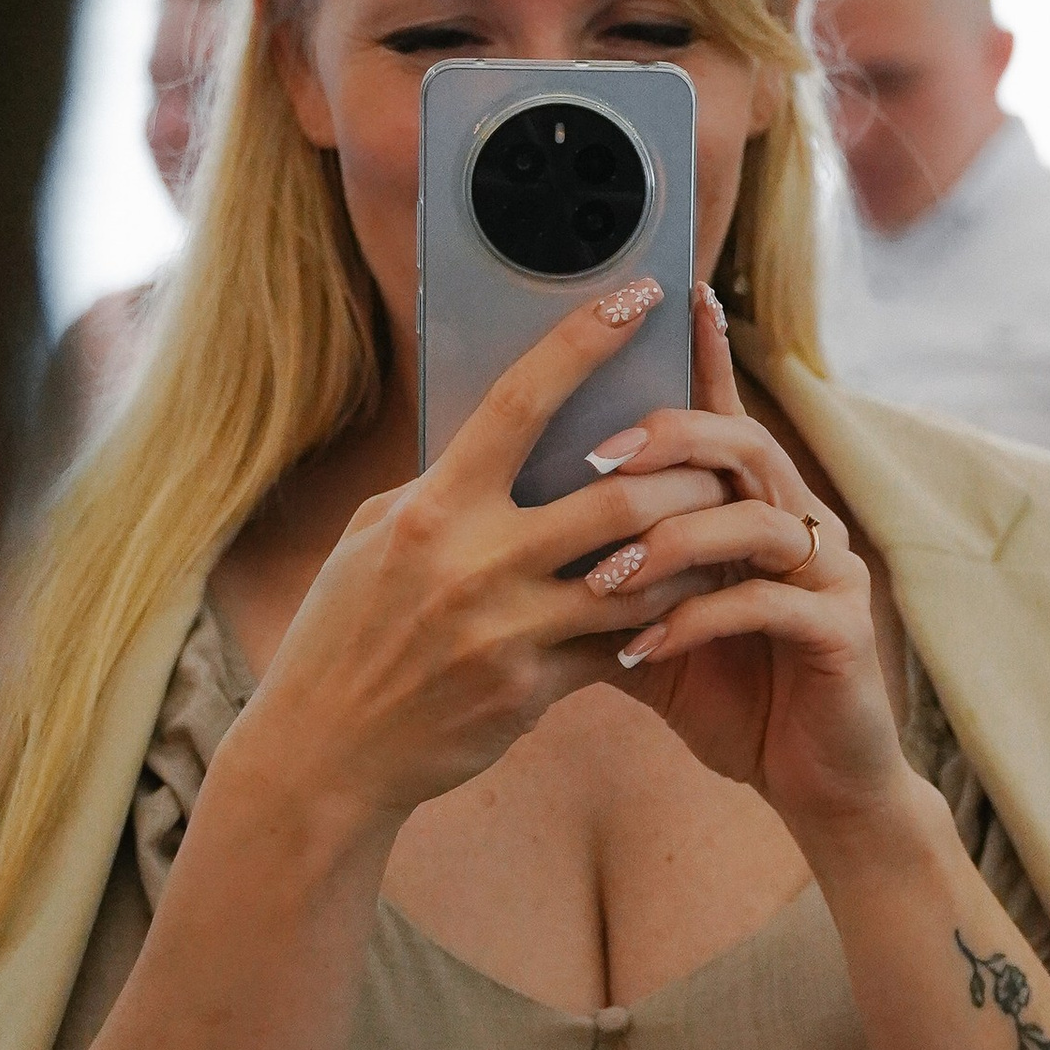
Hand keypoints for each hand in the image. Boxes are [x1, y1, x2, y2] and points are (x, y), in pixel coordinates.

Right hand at [244, 283, 728, 834]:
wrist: (325, 753)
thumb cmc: (347, 631)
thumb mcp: (376, 540)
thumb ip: (444, 491)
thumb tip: (504, 438)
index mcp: (431, 509)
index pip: (519, 402)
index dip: (584, 341)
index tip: (638, 296)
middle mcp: (472, 563)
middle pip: (617, 495)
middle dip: (685, 472)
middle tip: (720, 451)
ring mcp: (507, 631)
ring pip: (642, 575)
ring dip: (693, 545)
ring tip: (724, 522)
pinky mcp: (533, 690)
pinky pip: (624, 643)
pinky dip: (661, 617)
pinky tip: (689, 599)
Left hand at [579, 289, 911, 842]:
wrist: (813, 781)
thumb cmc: (726, 695)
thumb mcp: (647, 627)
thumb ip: (598, 578)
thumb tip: (502, 542)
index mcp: (753, 507)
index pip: (724, 414)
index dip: (704, 356)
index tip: (675, 295)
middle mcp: (798, 520)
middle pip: (740, 444)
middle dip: (665, 442)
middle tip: (591, 461)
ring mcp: (826, 570)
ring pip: (753, 517)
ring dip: (668, 543)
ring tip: (600, 578)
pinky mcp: (839, 629)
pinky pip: (765, 603)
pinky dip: (694, 621)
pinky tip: (639, 649)